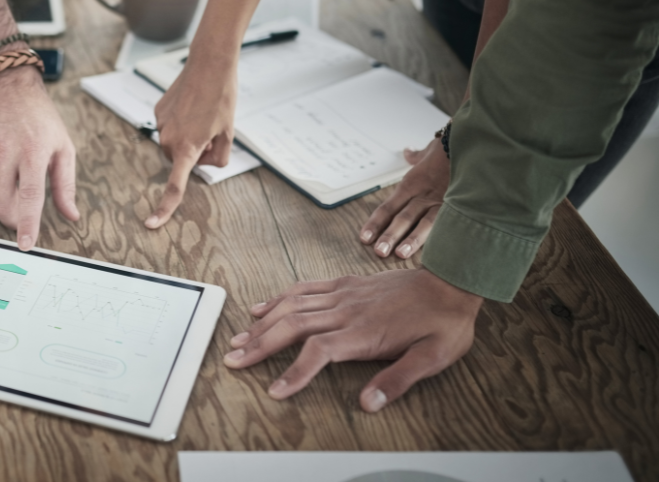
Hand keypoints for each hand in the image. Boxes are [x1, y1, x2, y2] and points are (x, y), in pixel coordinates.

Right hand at [0, 65, 79, 250]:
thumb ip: (66, 184)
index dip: (27, 224)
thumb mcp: (62, 146)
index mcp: (33, 150)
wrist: (6, 86)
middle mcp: (5, 150)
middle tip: (18, 216)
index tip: (25, 244)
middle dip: (11, 219)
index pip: (29, 197)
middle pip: (1, 204)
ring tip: (3, 200)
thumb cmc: (39, 118)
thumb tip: (71, 215)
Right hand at [144, 45, 237, 228]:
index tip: (152, 224)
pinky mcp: (158, 111)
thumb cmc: (222, 98)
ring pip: (175, 144)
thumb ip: (218, 159)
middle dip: (195, 154)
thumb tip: (203, 160)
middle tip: (213, 132)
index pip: (175, 186)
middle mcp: (169, 139)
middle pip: (181, 161)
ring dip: (189, 137)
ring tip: (204, 114)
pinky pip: (170, 126)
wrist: (209, 64)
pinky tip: (193, 106)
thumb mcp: (229, 134)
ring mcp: (161, 124)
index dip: (165, 208)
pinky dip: (182, 122)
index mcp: (188, 149)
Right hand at [223, 268, 481, 411]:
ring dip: (262, 324)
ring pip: (292, 306)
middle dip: (260, 344)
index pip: (319, 352)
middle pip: (293, 326)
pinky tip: (263, 308)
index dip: (294, 372)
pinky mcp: (344, 284)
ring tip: (239, 339)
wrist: (451, 281)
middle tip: (234, 360)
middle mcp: (346, 310)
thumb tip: (369, 403)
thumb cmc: (443, 322)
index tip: (275, 390)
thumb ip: (398, 380)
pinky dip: (279, 298)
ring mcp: (343, 294)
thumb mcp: (432, 358)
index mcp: (365, 332)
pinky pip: (304, 289)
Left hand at [359, 137, 449, 258]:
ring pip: (424, 223)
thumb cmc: (450, 147)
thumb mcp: (428, 150)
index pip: (388, 207)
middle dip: (390, 235)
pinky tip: (436, 251)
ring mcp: (442, 201)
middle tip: (378, 252)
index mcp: (411, 184)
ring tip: (401, 254)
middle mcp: (423, 194)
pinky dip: (440, 237)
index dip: (375, 223)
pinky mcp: (459, 204)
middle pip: (402, 217)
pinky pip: (448, 223)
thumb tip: (407, 151)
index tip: (363, 238)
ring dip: (412, 239)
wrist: (472, 141)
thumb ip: (416, 156)